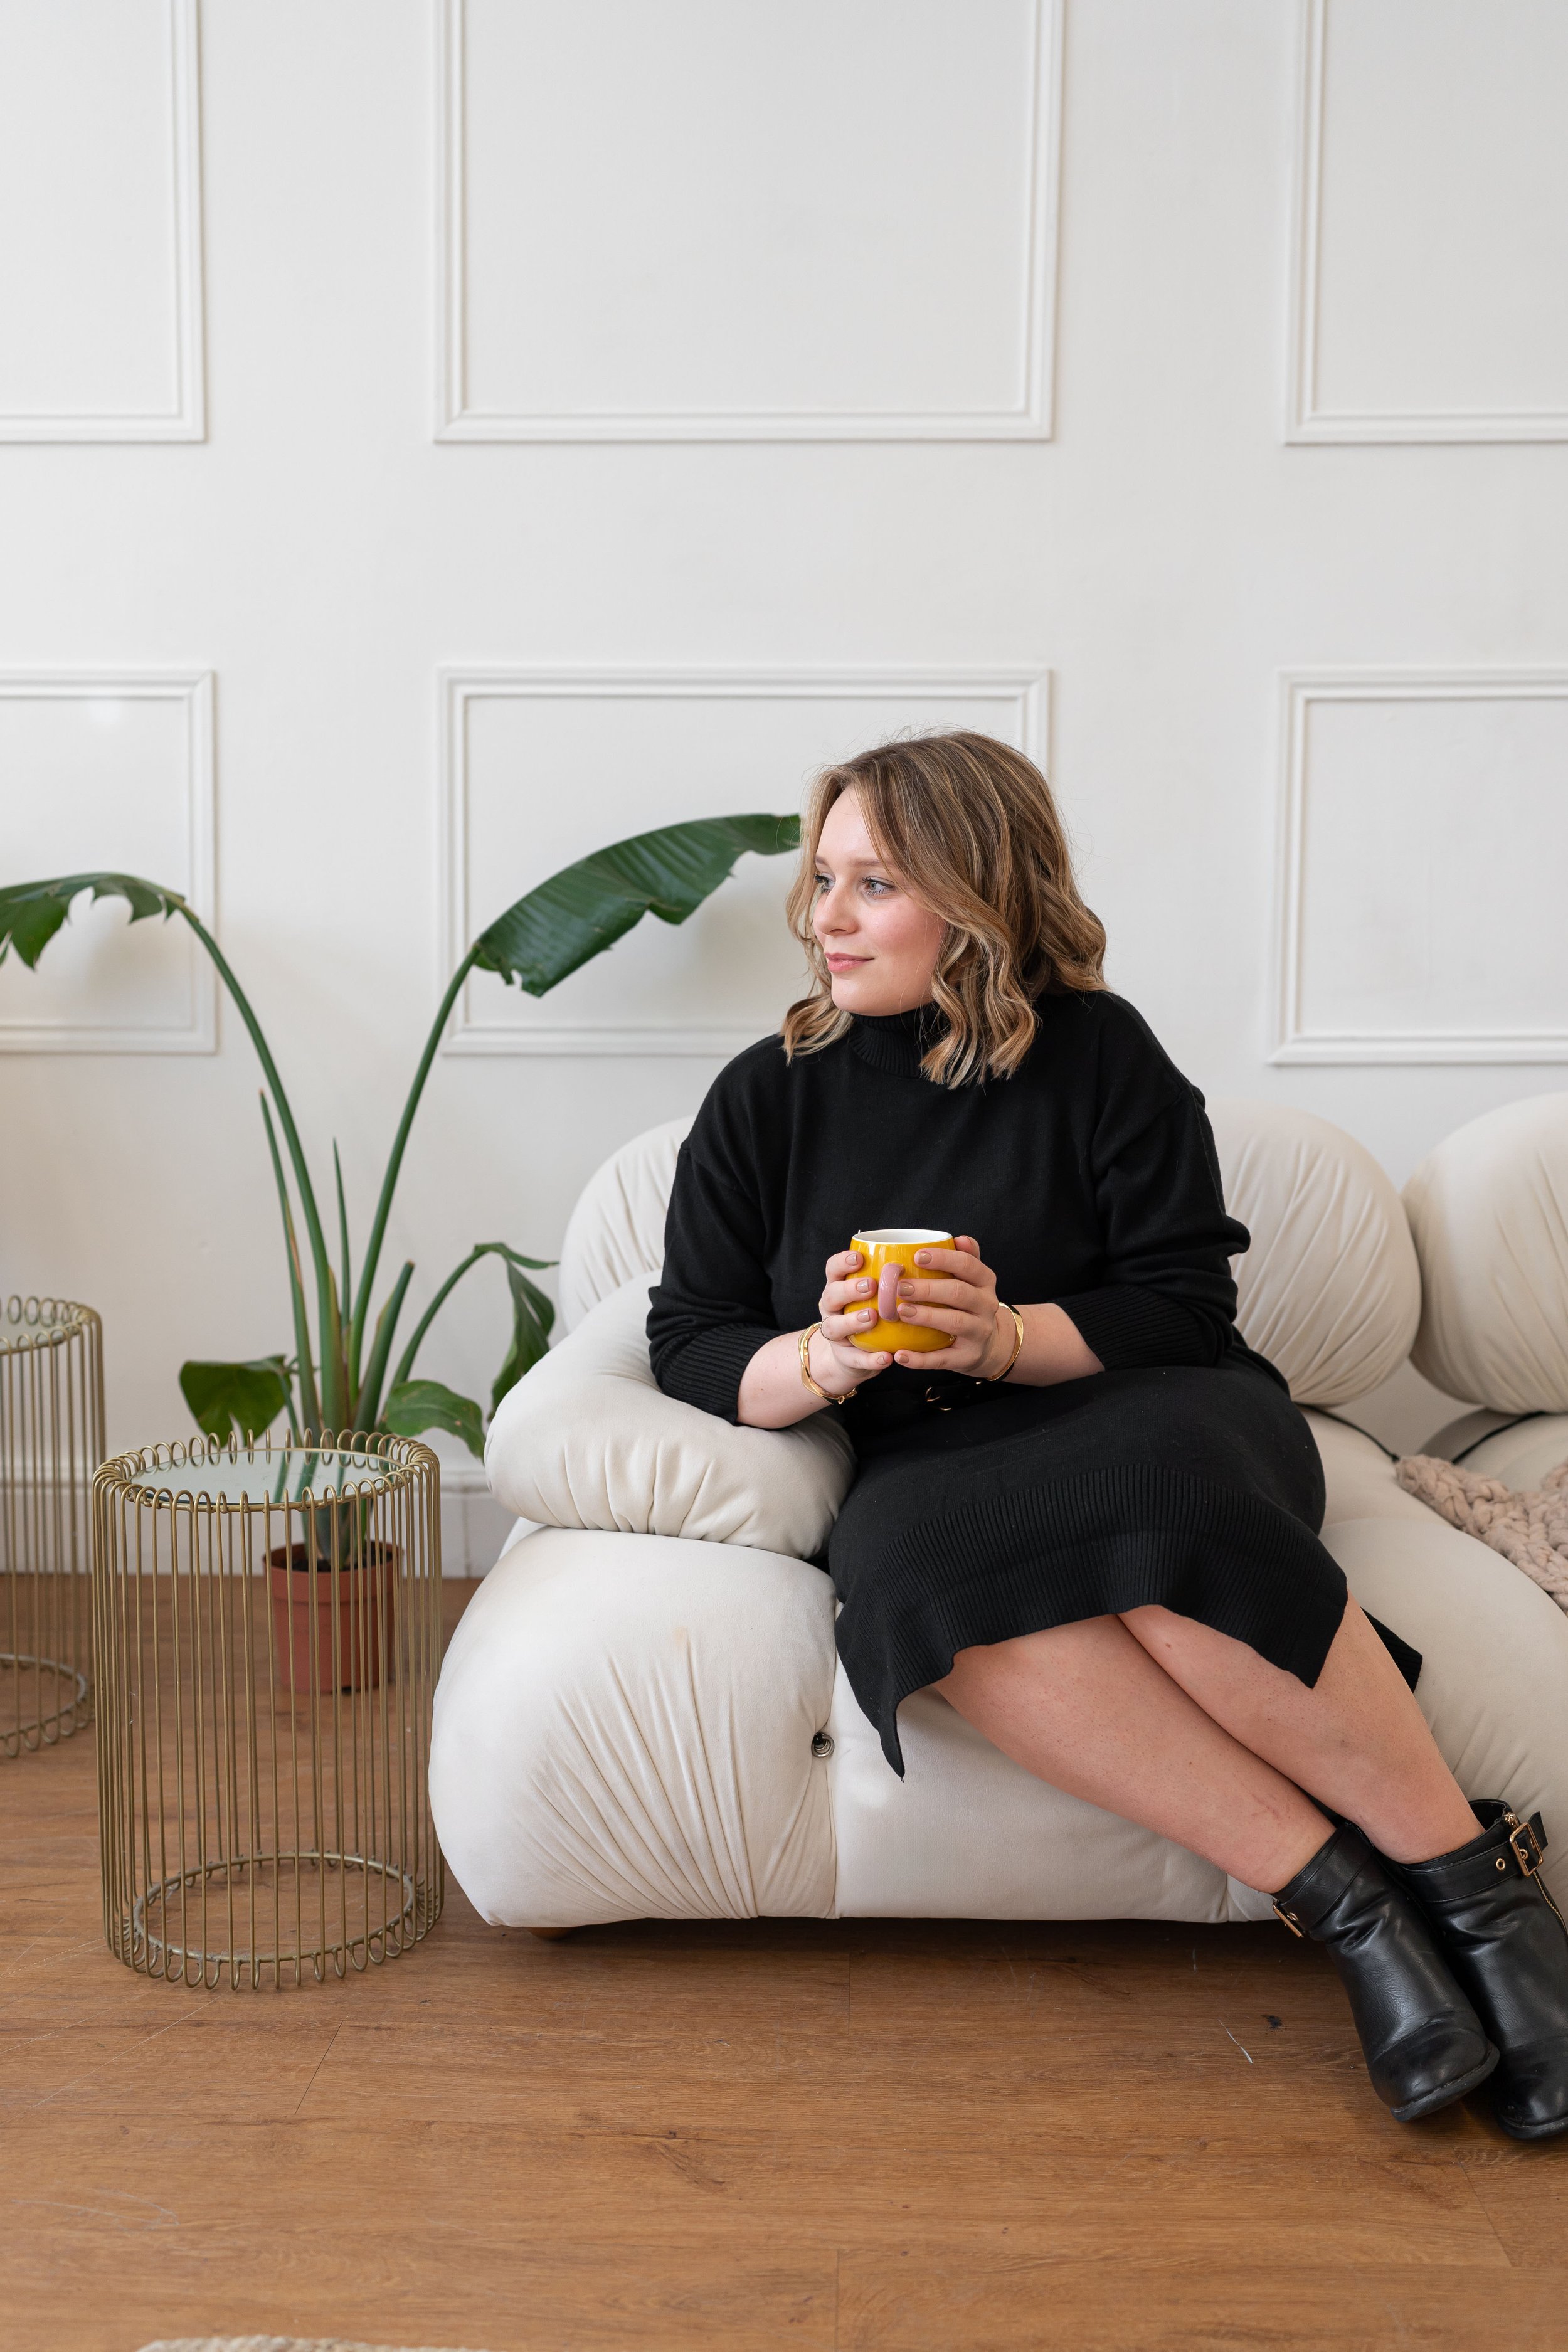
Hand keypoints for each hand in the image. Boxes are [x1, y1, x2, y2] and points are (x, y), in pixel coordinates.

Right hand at [811, 1247, 893, 1395]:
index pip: (833, 1269)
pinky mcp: (846, 1358)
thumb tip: (936, 1252)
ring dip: (854, 1321)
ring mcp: (836, 1334)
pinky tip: (886, 1357)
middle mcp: (832, 1308)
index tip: (860, 1257)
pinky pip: (856, 1359)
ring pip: (835, 1327)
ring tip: (873, 1317)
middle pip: (832, 1294)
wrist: (855, 1354)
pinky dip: (871, 1359)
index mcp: (839, 1287)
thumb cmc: (873, 1312)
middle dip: (849, 1289)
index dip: (843, 1262)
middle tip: (872, 1285)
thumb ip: (895, 1275)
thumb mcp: (877, 1293)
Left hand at [888, 1236, 1013, 1377]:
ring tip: (902, 1312)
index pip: (968, 1265)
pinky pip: (942, 1359)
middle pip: (959, 1293)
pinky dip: (920, 1359)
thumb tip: (958, 1238)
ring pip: (954, 1322)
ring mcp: (979, 1333)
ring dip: (927, 1317)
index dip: (944, 1259)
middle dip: (929, 1289)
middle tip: (900, 1286)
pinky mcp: (967, 1358)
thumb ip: (967, 1258)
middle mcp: (986, 1306)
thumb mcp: (974, 1281)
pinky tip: (900, 1354)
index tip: (917, 1256)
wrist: (990, 1345)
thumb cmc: (970, 1305)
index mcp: (985, 1282)